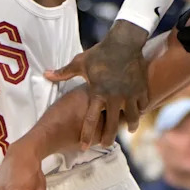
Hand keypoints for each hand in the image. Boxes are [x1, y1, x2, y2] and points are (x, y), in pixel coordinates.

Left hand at [45, 21, 148, 147]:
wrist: (124, 42)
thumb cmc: (100, 53)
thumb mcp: (80, 63)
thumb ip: (64, 72)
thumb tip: (46, 74)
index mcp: (98, 94)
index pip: (90, 120)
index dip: (87, 135)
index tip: (84, 147)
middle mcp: (114, 98)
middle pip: (112, 125)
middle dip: (109, 138)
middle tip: (106, 145)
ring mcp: (130, 94)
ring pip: (132, 117)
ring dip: (130, 126)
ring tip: (130, 130)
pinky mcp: (141, 88)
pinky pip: (143, 104)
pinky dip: (141, 110)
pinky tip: (139, 113)